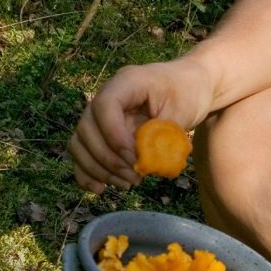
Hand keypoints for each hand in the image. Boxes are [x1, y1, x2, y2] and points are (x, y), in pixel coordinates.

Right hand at [68, 59, 213, 193]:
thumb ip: (161, 137)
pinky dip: (87, 172)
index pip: (104, 106)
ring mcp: (101, 114)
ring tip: (127, 184)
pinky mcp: (102, 132)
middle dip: (108, 159)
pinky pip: (83, 152)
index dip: (113, 136)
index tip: (134, 158)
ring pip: (80, 143)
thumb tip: (143, 165)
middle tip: (134, 177)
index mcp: (126, 82)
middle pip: (87, 128)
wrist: (190, 85)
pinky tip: (101, 188)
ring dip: (98, 169)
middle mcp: (107, 95)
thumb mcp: (181, 112)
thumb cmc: (188, 93)